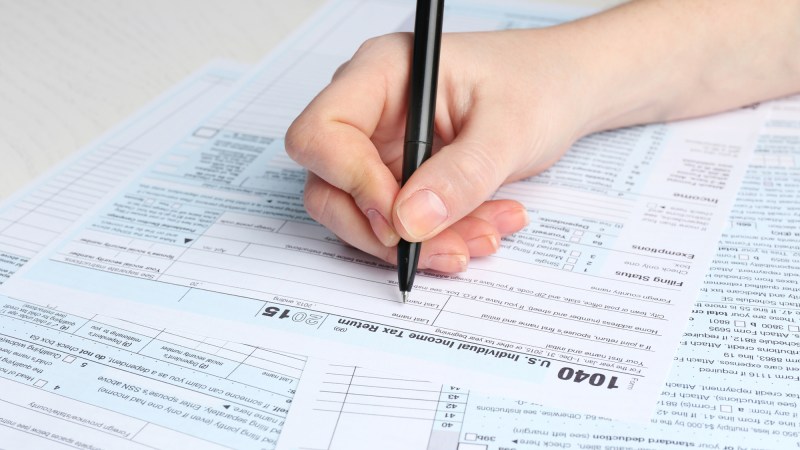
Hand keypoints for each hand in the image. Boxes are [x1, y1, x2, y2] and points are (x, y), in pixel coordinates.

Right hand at [285, 29, 588, 271]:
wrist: (566, 91)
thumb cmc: (540, 82)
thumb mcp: (509, 128)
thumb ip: (461, 175)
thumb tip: (409, 222)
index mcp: (382, 73)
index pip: (321, 133)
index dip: (351, 182)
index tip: (400, 218)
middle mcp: (371, 111)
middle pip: (330, 186)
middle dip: (385, 230)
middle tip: (447, 245)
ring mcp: (383, 147)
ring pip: (364, 217)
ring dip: (420, 242)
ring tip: (485, 234)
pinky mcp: (401, 177)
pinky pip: (398, 224)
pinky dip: (436, 239)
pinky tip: (482, 227)